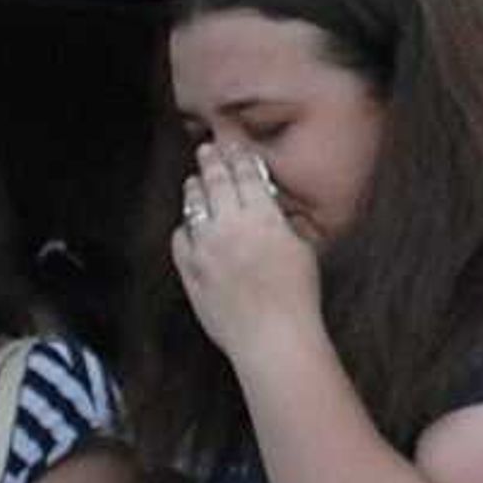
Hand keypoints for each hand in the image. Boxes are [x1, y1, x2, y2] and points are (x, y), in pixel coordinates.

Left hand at [170, 140, 324, 361]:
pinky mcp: (190, 271)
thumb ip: (282, 223)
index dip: (238, 156)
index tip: (233, 146)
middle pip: (215, 182)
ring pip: (194, 206)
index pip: (245, 174)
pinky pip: (180, 239)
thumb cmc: (298, 295)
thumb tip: (271, 209)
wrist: (272, 335)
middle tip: (206, 149)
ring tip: (195, 180)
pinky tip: (189, 226)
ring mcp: (206, 248)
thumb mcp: (302, 248)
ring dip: (194, 189)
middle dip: (211, 161)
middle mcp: (230, 226)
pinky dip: (185, 228)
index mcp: (262, 216)